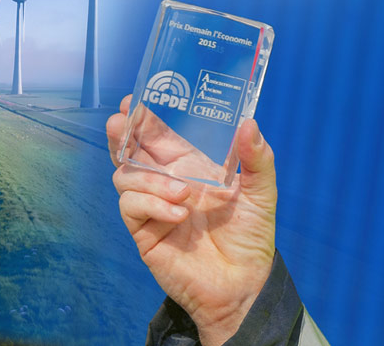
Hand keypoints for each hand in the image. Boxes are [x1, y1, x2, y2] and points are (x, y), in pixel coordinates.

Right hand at [108, 94, 278, 345]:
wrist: (243, 285)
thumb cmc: (251, 238)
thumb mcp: (261, 193)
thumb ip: (257, 159)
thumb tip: (249, 122)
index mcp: (190, 167)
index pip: (160, 135)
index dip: (145, 117)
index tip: (137, 99)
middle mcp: (166, 182)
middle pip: (132, 150)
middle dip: (124, 134)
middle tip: (122, 121)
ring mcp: (152, 207)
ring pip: (126, 177)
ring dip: (150, 179)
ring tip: (182, 193)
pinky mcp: (144, 232)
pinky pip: (131, 208)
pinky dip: (151, 204)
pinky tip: (178, 213)